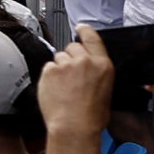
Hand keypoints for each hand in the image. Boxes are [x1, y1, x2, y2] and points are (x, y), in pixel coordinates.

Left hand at [39, 31, 108, 153]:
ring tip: (63, 87)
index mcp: (103, 65)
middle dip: (70, 57)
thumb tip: (89, 73)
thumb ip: (97, 74)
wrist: (74, 126)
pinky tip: (55, 90)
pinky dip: (49, 77)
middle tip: (70, 75)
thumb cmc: (92, 116)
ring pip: (58, 58)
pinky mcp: (50, 70)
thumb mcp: (106, 91)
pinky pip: (48, 68)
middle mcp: (85, 61)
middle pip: (72, 47)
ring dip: (59, 68)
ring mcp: (66, 64)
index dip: (85, 31)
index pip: (92, 38)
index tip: (81, 27)